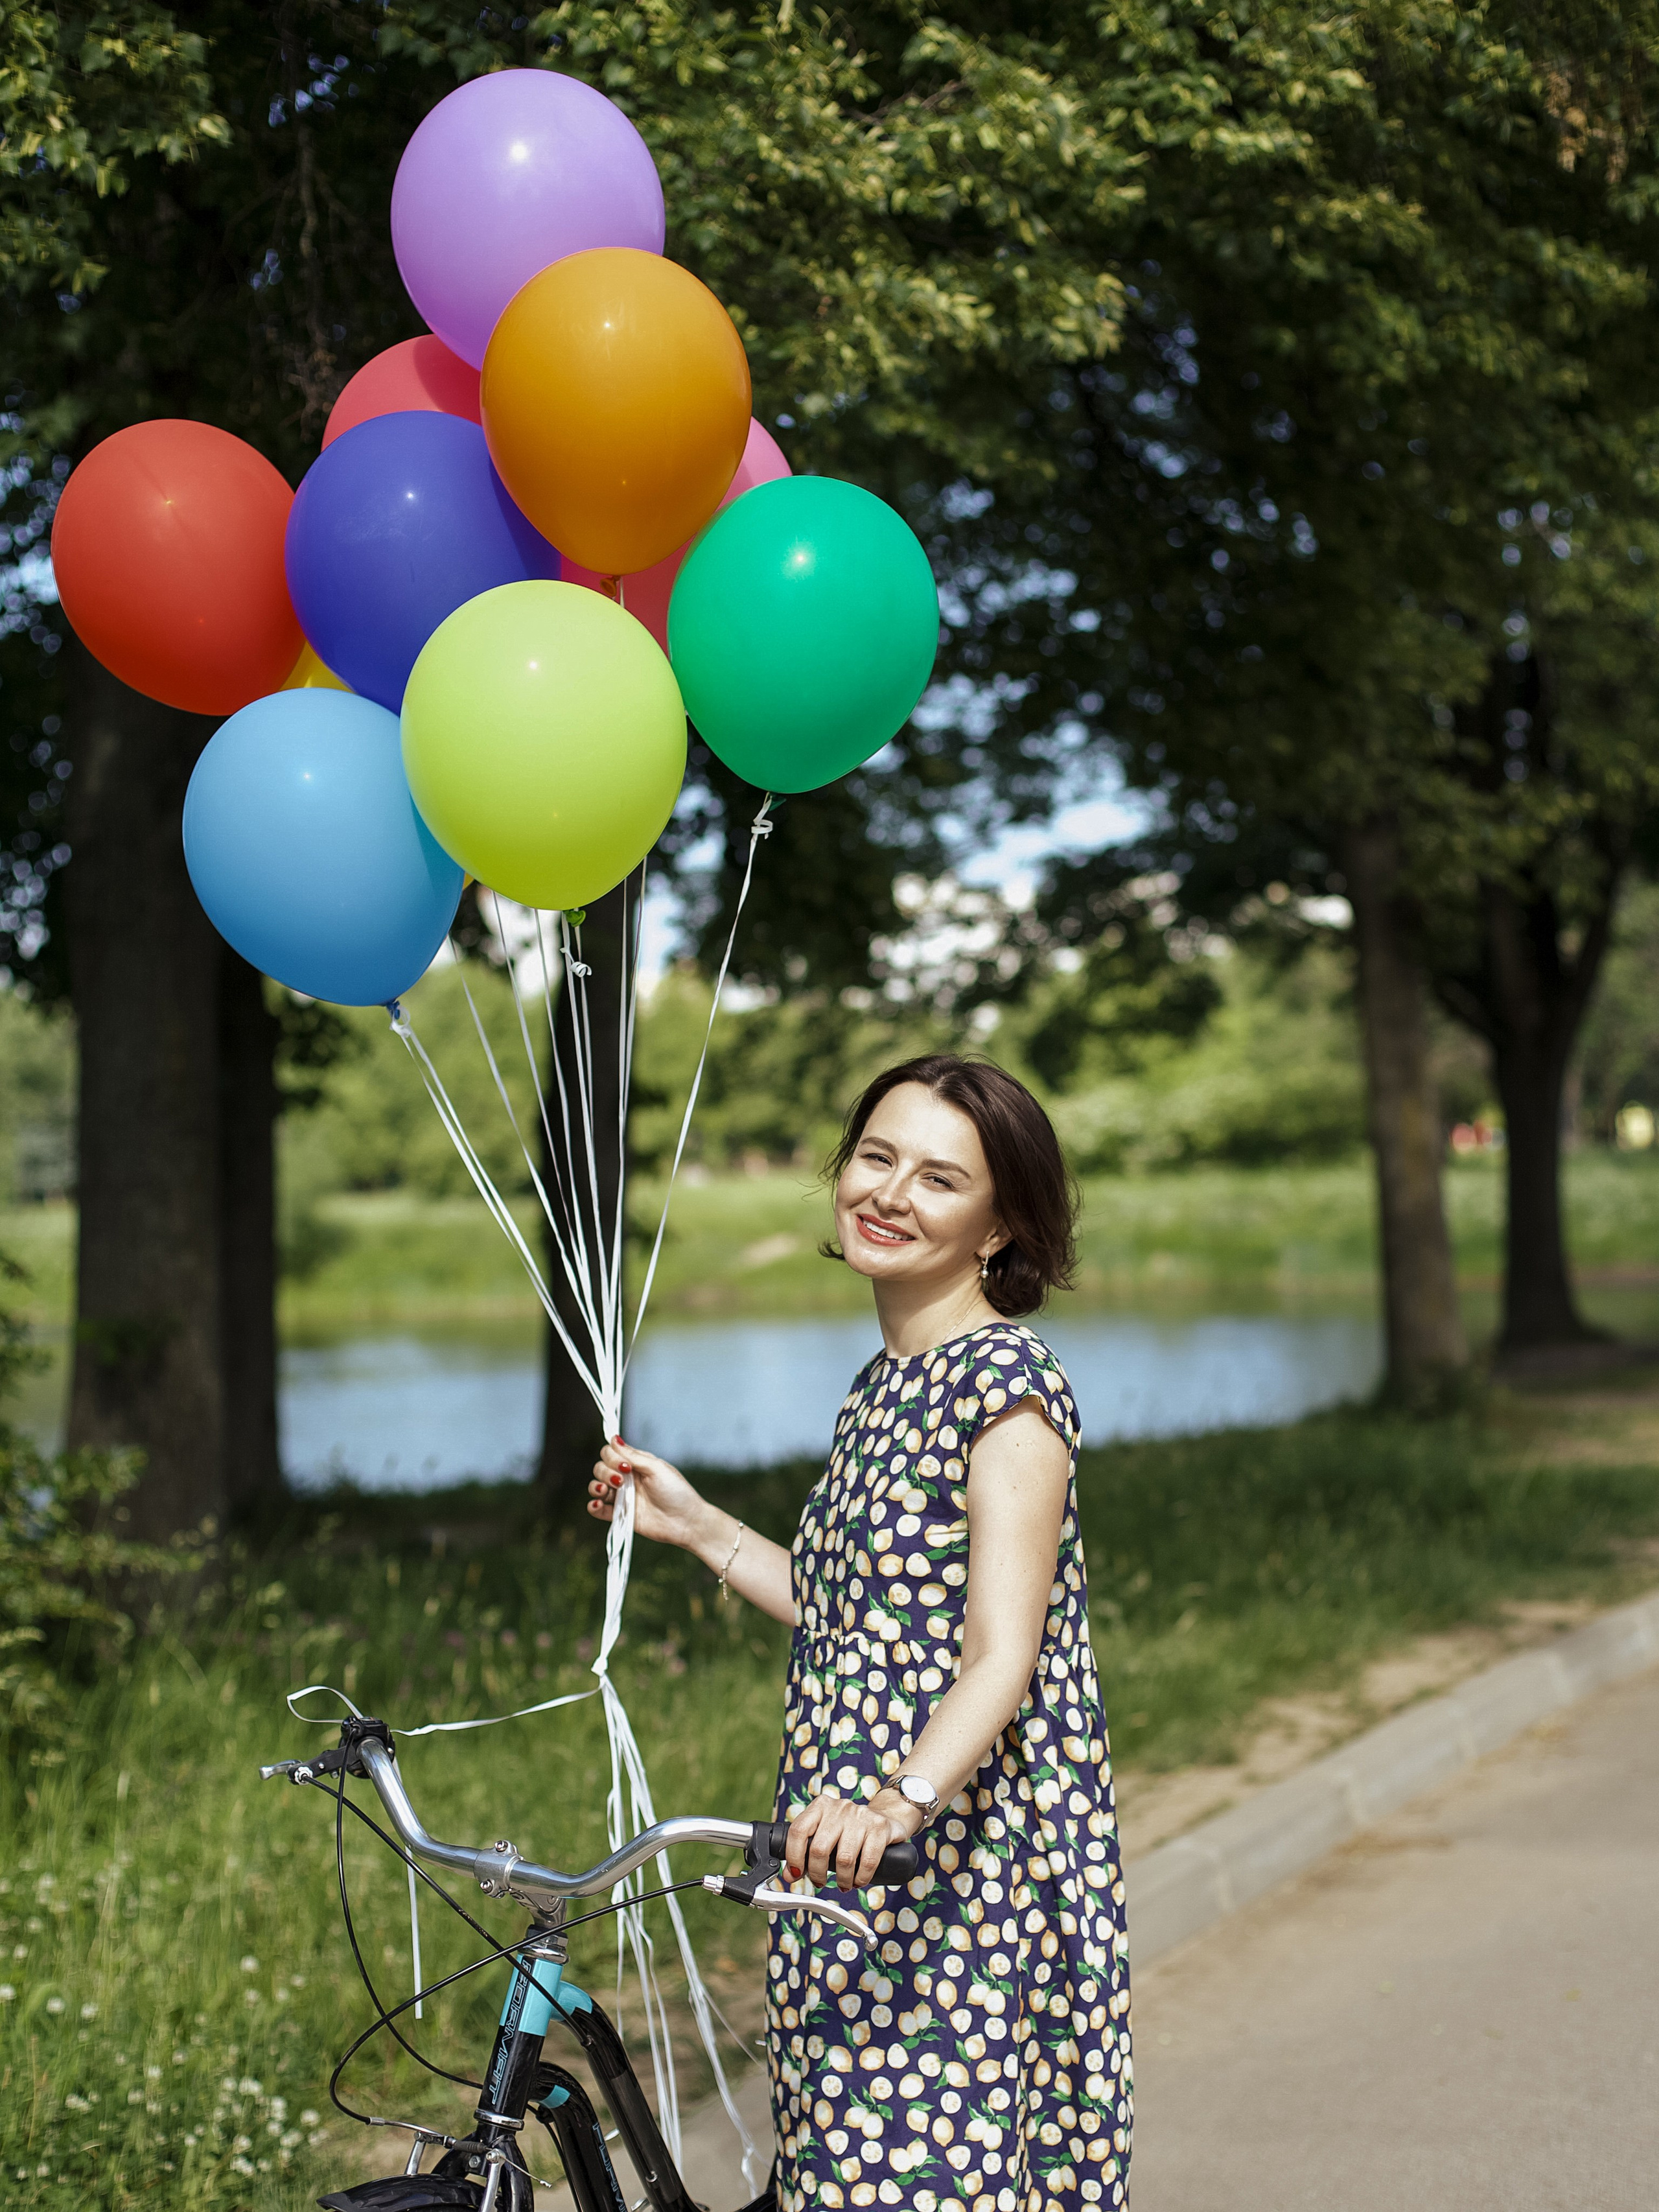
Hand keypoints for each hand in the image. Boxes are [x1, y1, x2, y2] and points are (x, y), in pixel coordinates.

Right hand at [587, 1437, 707, 1549]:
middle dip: (605, 1472)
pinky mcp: (620, 1516)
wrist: (686, 1522)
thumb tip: (613, 1438)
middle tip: (621, 1480)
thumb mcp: (656, 1469)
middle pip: (600, 1468)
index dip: (612, 1457)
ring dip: (596, 1486)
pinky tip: (598, 1504)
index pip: (611, 1453)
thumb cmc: (677, 1492)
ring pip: (596, 1487)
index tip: (625, 1466)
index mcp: (636, 1464)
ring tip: (606, 1490)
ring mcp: (622, 1498)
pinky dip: (593, 1506)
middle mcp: (626, 1479)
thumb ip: (633, 1456)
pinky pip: (598, 1510)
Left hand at [785, 1789, 921, 1892]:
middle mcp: (839, 1808)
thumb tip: (789, 1875)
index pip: (798, 1831)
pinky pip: (867, 1862)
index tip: (795, 1874)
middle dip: (817, 1873)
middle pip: (819, 1849)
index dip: (793, 1857)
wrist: (885, 1817)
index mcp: (821, 1806)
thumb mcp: (825, 1833)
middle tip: (820, 1882)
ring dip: (841, 1879)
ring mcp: (861, 1816)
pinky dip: (861, 1878)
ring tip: (843, 1883)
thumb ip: (806, 1851)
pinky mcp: (880, 1827)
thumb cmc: (848, 1830)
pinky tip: (858, 1880)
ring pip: (843, 1859)